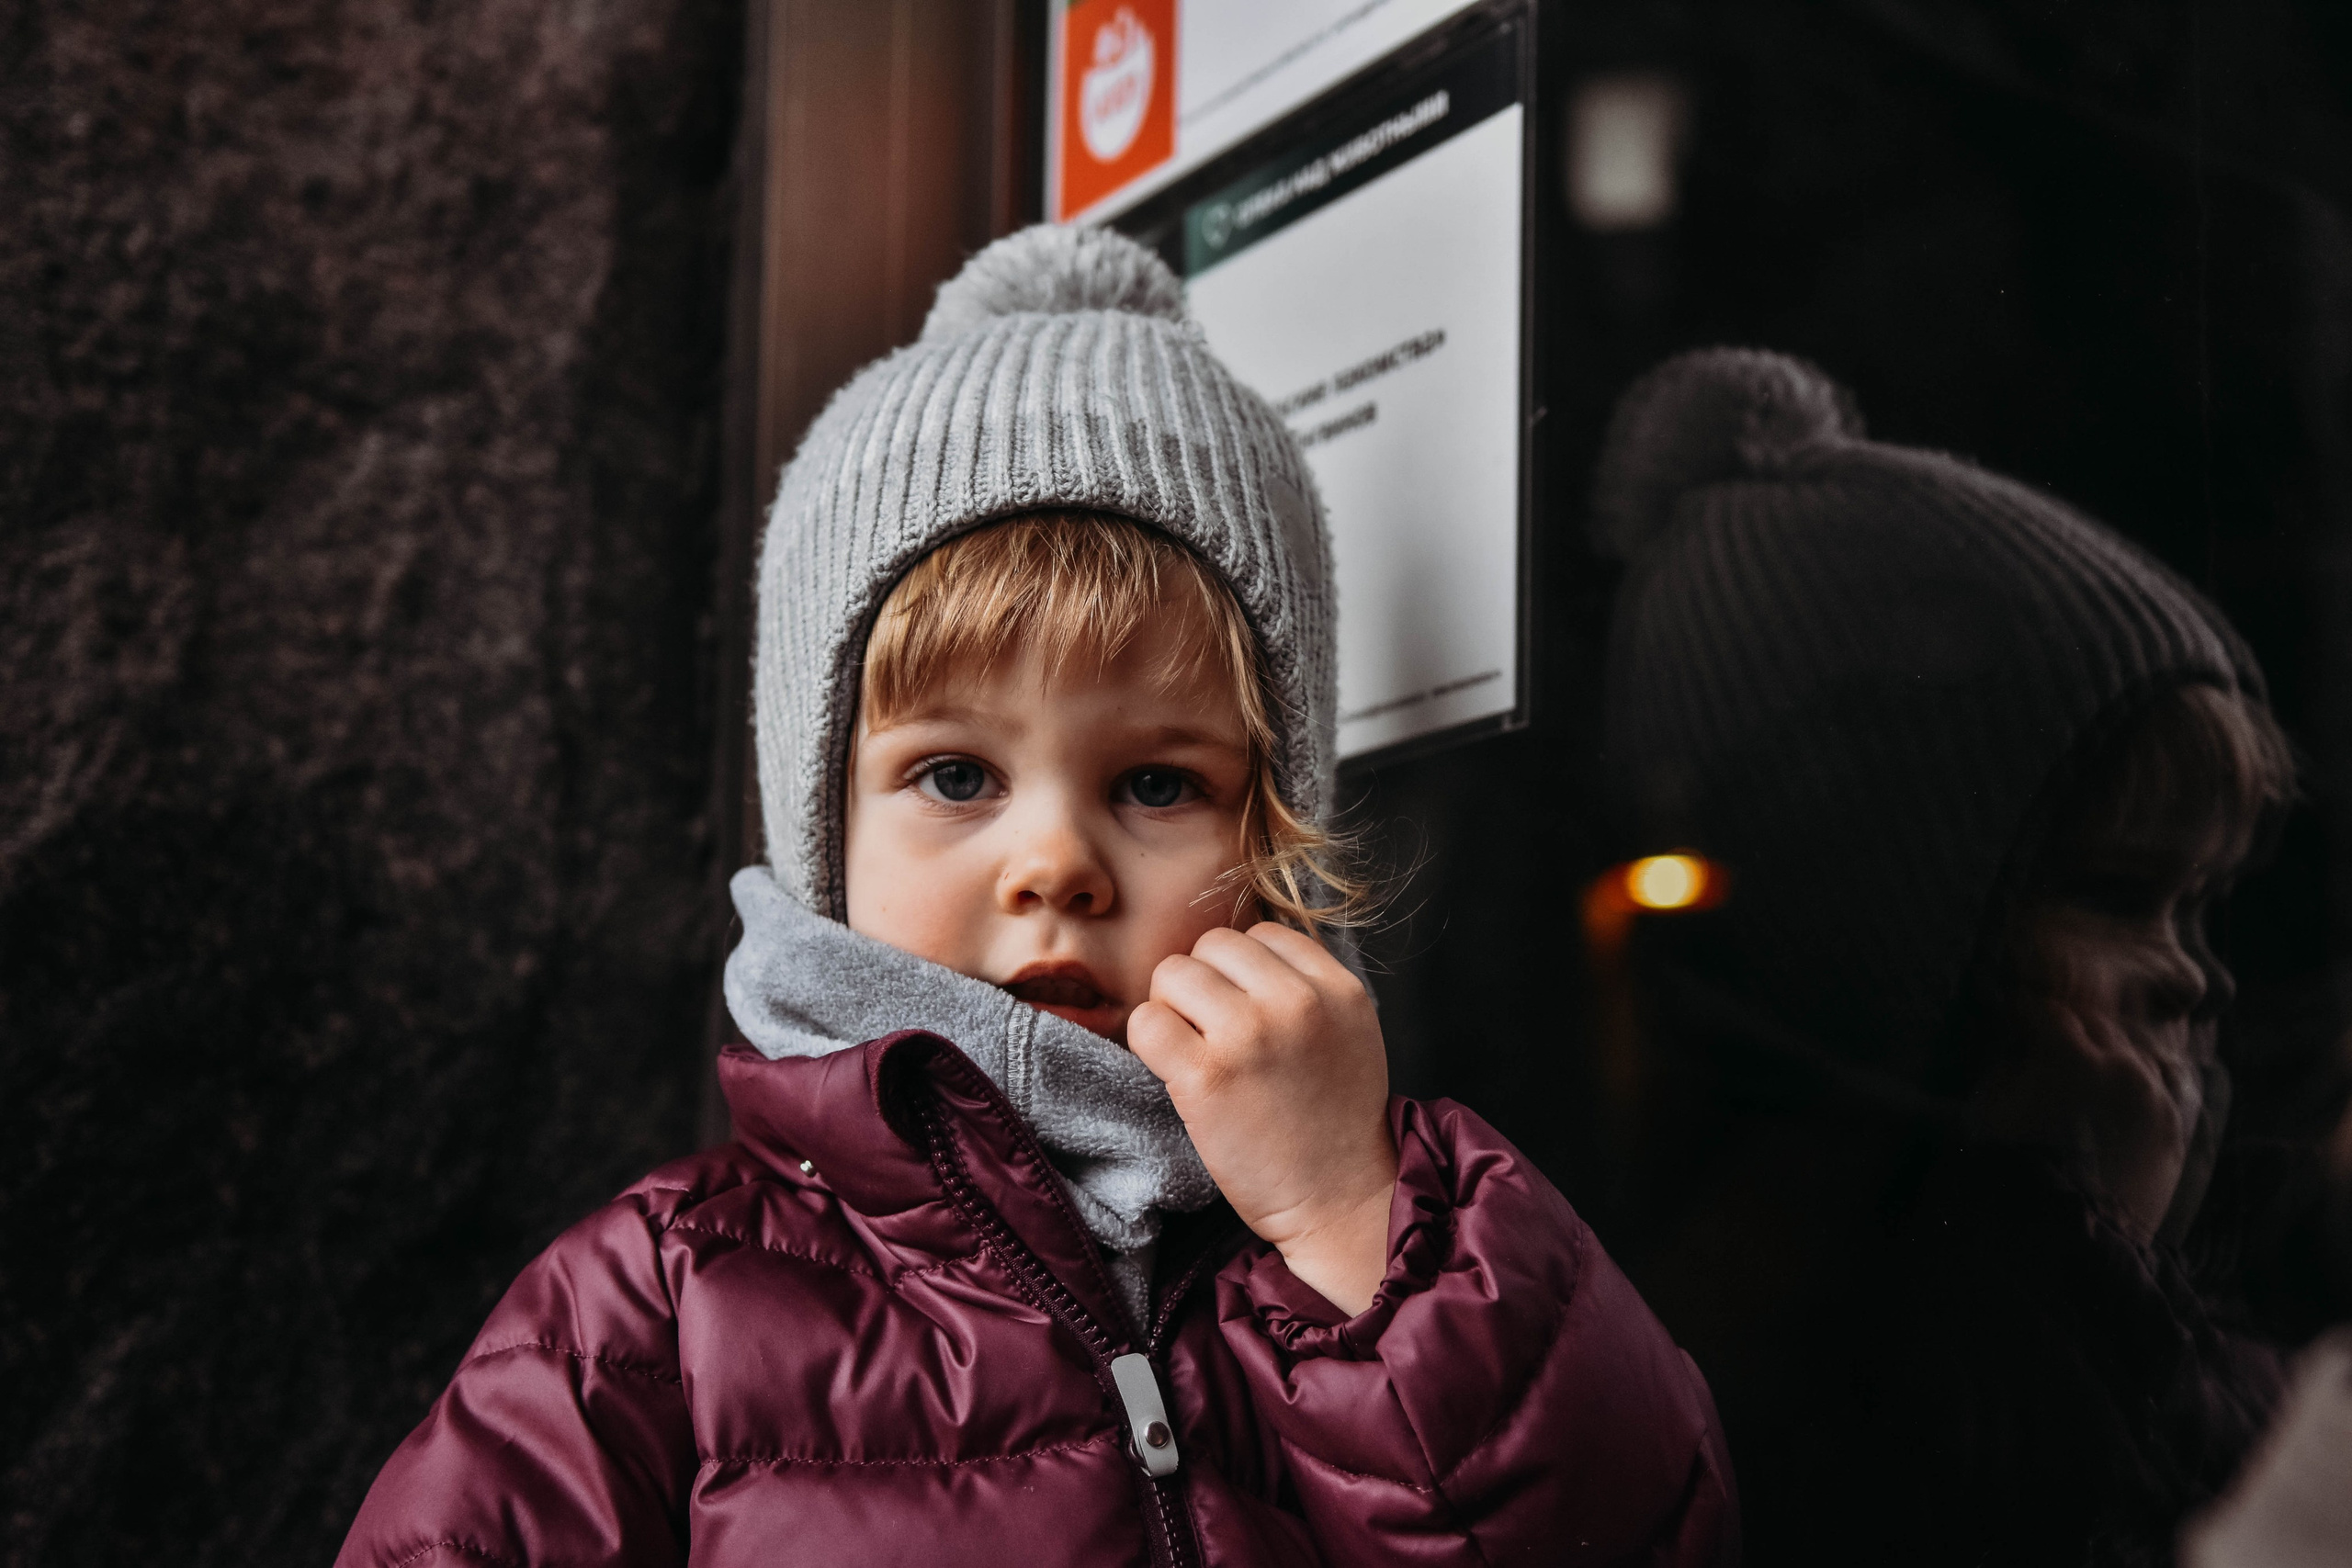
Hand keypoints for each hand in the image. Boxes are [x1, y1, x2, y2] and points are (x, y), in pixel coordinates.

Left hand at [1128, 923, 1397, 1314]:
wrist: (1341, 1200)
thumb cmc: (1336, 1122)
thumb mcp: (1348, 1033)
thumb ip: (1306, 988)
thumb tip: (1234, 956)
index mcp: (1337, 988)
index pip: (1262, 933)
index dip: (1241, 972)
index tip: (1244, 1012)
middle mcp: (1296, 1002)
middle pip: (1211, 946)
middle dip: (1202, 985)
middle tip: (1212, 1034)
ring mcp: (1249, 1035)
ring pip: (1172, 974)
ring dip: (1172, 1010)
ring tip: (1194, 1052)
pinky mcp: (1206, 1076)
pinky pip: (1146, 1022)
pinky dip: (1148, 1042)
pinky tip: (1173, 1072)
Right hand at [1972, 962, 2204, 1244]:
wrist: (2064, 1239)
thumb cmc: (2013, 1169)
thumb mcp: (1990, 1105)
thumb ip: (2009, 1061)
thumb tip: (2022, 1041)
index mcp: (2071, 1055)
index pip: (2049, 1012)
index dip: (2026, 1013)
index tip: (2015, 1019)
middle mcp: (2121, 1066)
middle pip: (2097, 1025)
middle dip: (2072, 1029)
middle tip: (2050, 1044)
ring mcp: (2154, 1098)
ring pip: (2133, 1053)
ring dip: (2108, 1055)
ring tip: (2087, 1072)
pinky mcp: (2173, 1132)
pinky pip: (2158, 1089)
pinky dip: (2136, 1086)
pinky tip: (2116, 1099)